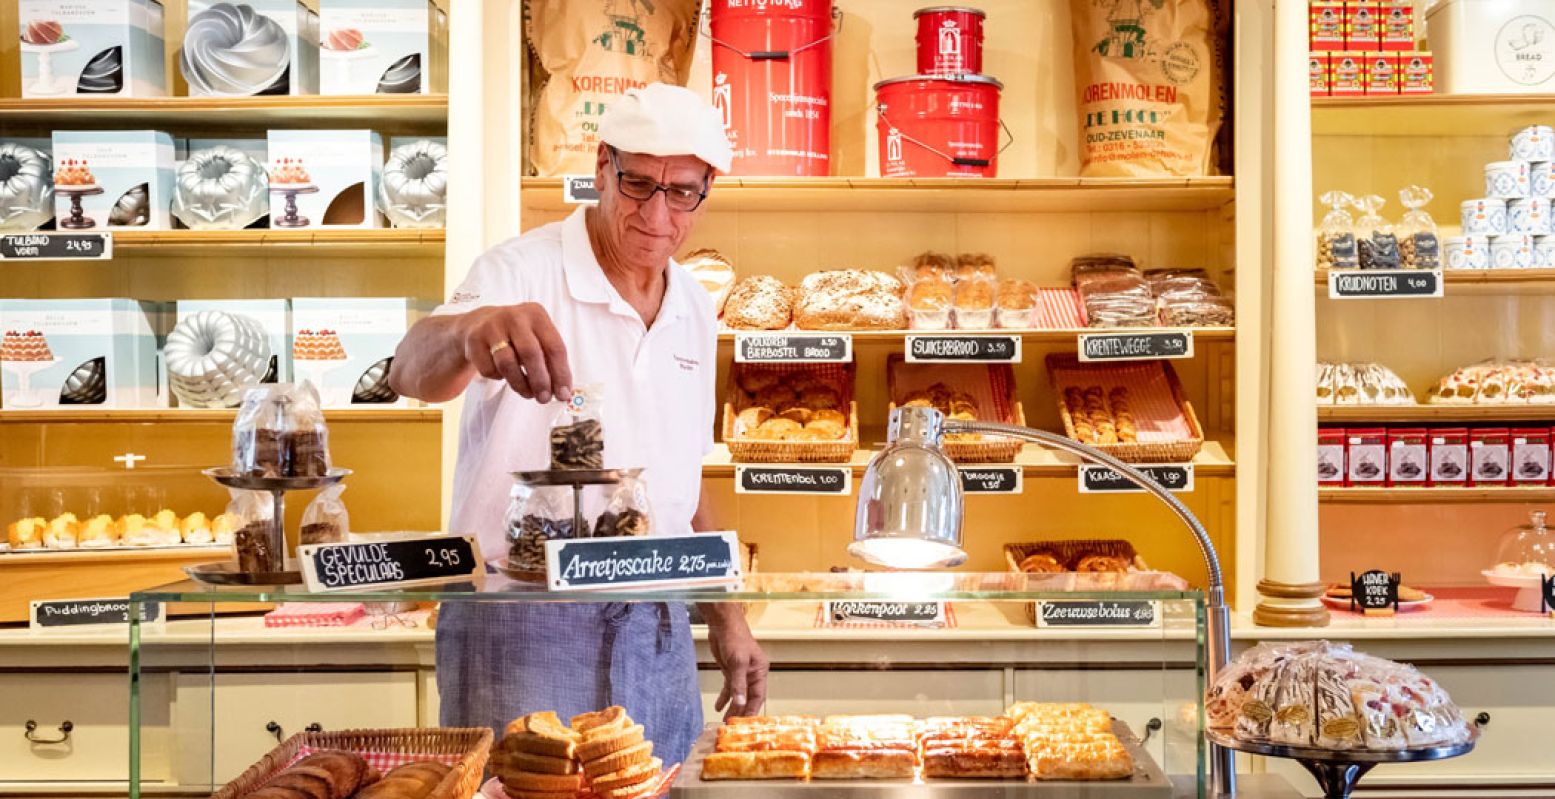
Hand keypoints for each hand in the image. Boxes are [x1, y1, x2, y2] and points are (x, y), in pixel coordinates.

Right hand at [456, 304, 572, 402]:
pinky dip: (499, 377)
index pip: (554, 346)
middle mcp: (515, 317)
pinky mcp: (474, 340)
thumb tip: (561, 389)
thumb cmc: (515, 333)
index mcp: (536, 315)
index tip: (563, 392)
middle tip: (544, 397)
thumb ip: (550, 360)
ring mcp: (492, 327)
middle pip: (531, 353)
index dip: (561, 373)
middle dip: (540, 381)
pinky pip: (489, 369)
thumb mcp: (536, 337)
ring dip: (520, 384)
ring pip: (508, 363)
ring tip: (527, 392)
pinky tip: (503, 373)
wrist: (479, 323)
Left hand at [708, 614, 767, 719]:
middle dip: (740, 711)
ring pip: (738, 695)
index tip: (746, 723)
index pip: (758, 696)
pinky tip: (718, 707)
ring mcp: (741, 673)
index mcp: (760, 672)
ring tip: (725, 721)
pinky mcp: (730, 671)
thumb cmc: (735, 638)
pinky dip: (724, 698)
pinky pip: (729, 688)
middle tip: (733, 725)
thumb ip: (738, 684)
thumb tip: (740, 702)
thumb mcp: (738, 662)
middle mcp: (752, 674)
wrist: (723, 625)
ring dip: (732, 707)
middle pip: (748, 697)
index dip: (752, 710)